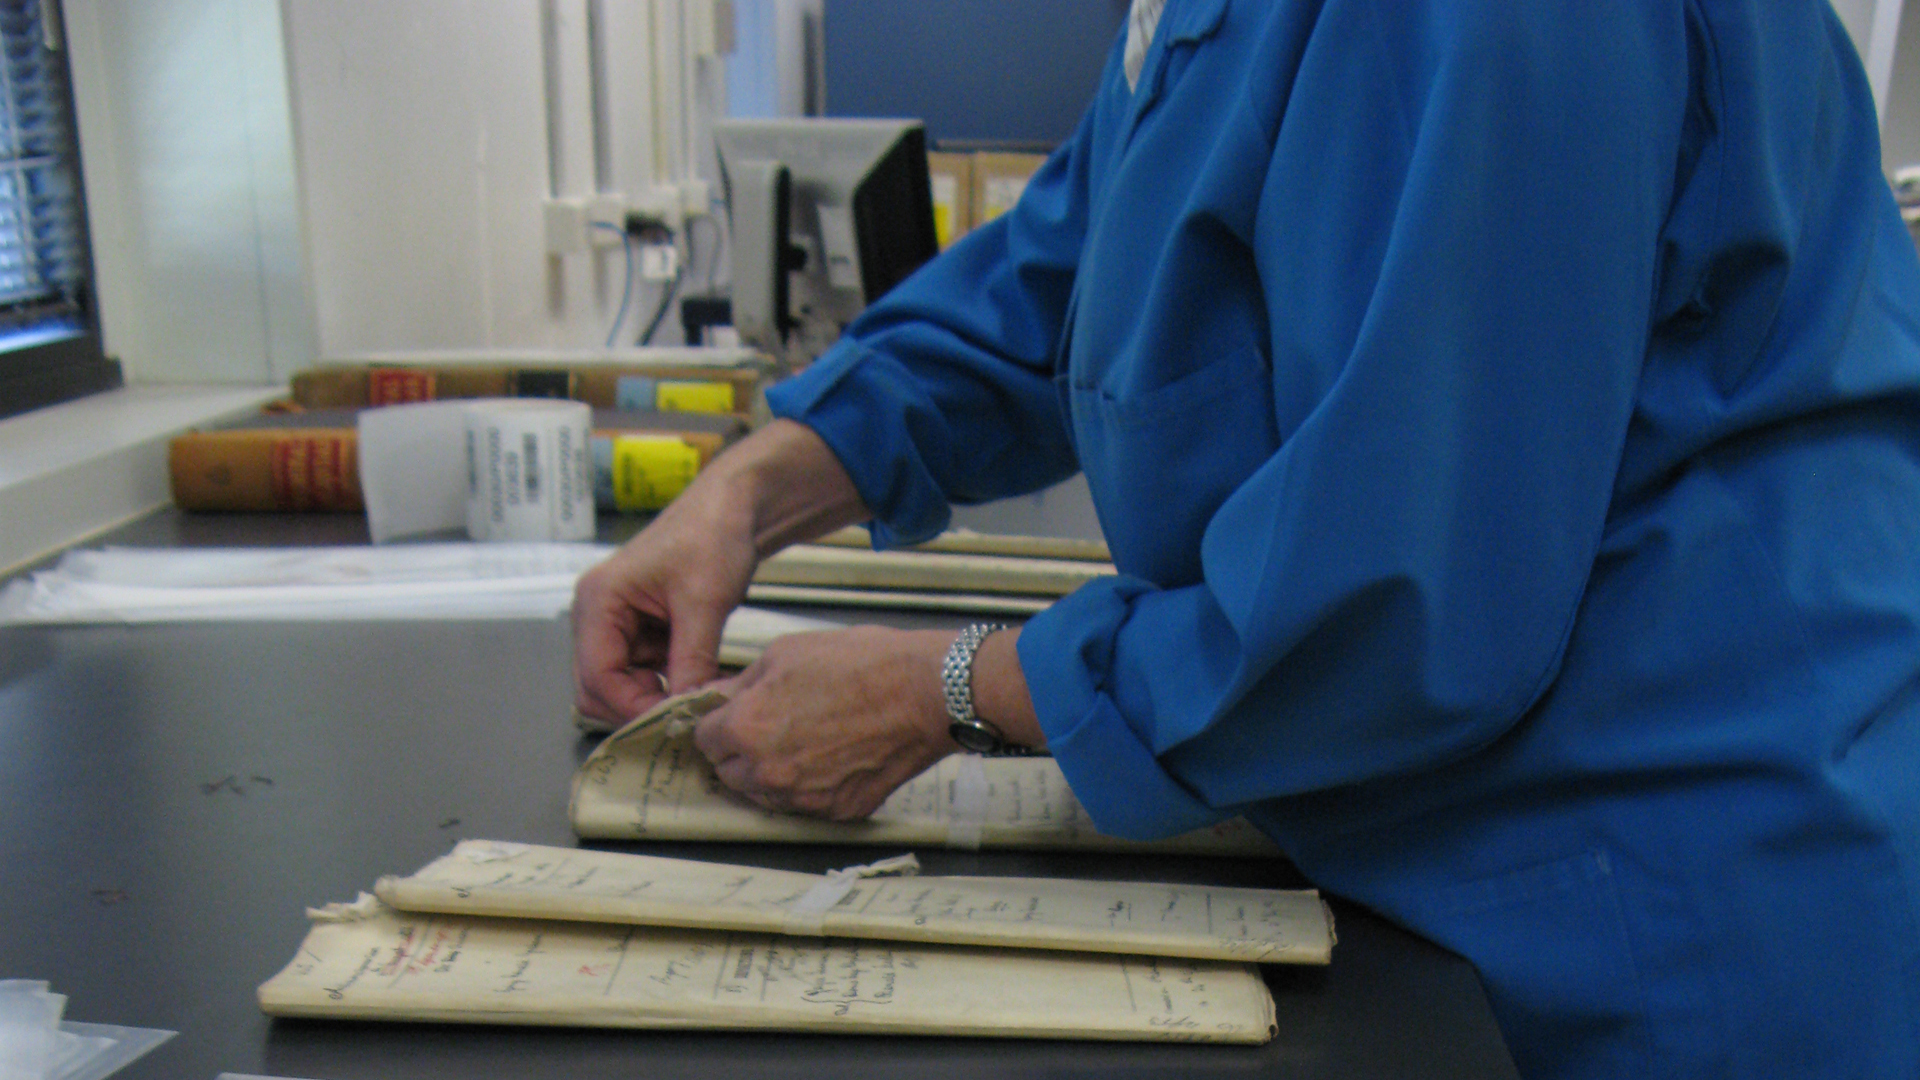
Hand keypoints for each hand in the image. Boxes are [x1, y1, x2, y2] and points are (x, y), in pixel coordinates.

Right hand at [571, 420, 872, 725]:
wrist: (737, 506)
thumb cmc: (713, 537)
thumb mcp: (704, 603)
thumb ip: (691, 660)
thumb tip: (688, 712)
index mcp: (598, 601)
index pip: (597, 676)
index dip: (632, 707)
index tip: (674, 721)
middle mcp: (597, 614)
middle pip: (598, 687)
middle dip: (637, 706)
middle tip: (684, 718)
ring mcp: (617, 623)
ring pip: (622, 685)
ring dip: (655, 697)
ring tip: (698, 697)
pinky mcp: (641, 629)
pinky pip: (644, 672)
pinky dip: (668, 683)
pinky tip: (699, 680)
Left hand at [693, 626, 959, 819]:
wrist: (926, 692)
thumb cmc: (861, 663)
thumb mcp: (786, 652)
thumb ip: (741, 683)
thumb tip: (714, 698)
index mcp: (746, 728)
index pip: (704, 739)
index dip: (718, 723)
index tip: (733, 715)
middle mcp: (768, 773)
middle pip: (728, 773)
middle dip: (739, 750)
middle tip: (771, 724)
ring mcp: (803, 799)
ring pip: (764, 794)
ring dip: (770, 772)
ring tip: (804, 739)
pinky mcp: (837, 812)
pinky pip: (805, 804)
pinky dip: (810, 785)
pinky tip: (832, 756)